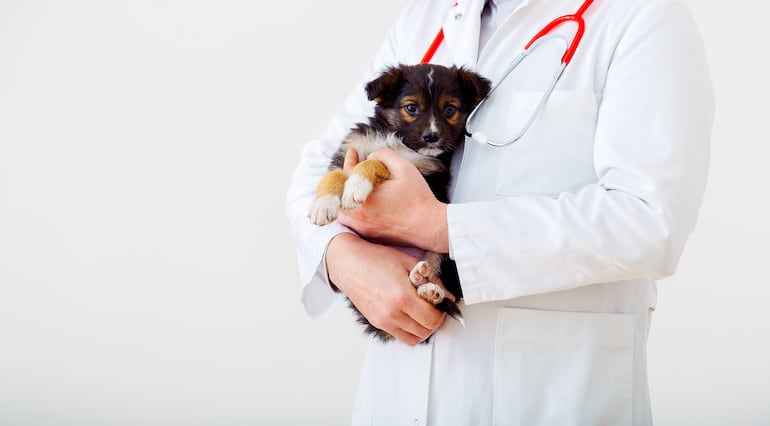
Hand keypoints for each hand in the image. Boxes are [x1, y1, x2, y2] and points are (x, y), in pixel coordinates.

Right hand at [326, 233, 448, 345]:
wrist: (349, 263)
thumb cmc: (376, 259)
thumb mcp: (409, 263)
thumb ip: (432, 281)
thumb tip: (448, 296)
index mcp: (402, 297)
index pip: (432, 319)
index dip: (442, 313)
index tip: (440, 304)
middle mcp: (392, 313)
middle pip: (425, 331)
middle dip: (434, 321)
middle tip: (433, 307)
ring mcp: (382, 320)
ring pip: (414, 338)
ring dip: (423, 328)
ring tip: (422, 312)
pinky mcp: (376, 322)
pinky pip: (400, 336)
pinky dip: (410, 330)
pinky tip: (410, 315)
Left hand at [337, 148, 449, 252]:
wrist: (429, 226)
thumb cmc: (418, 198)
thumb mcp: (404, 168)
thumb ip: (385, 155)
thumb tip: (371, 157)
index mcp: (364, 197)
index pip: (348, 174)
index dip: (349, 160)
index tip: (352, 152)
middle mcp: (358, 215)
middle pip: (341, 192)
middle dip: (347, 177)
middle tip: (355, 167)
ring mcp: (361, 227)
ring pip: (343, 208)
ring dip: (347, 194)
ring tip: (357, 184)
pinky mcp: (368, 235)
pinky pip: (351, 220)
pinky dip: (353, 208)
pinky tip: (363, 200)